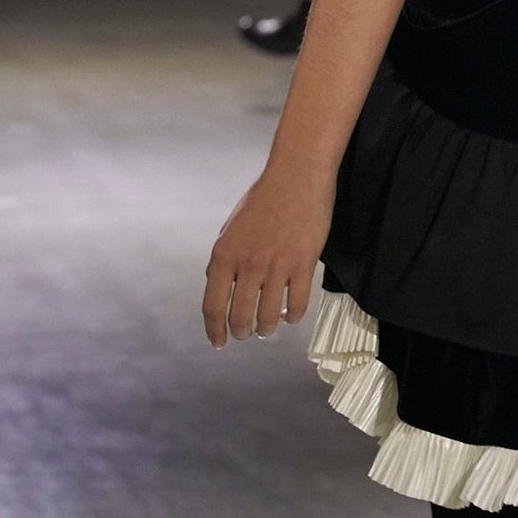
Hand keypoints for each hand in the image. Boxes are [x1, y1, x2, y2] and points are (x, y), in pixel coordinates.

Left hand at [202, 164, 334, 347]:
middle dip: (242, 332)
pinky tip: (291, 314)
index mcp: (225, 255)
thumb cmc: (265, 197)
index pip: (213, 307)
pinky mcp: (304, 263)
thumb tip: (215, 280)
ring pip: (269, 317)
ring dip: (267, 328)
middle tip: (247, 334)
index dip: (214, 331)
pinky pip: (298, 304)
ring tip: (269, 327)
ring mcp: (277, 265)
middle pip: (240, 318)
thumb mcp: (232, 226)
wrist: (297, 174)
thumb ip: (224, 256)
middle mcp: (248, 264)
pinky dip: (293, 316)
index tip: (219, 343)